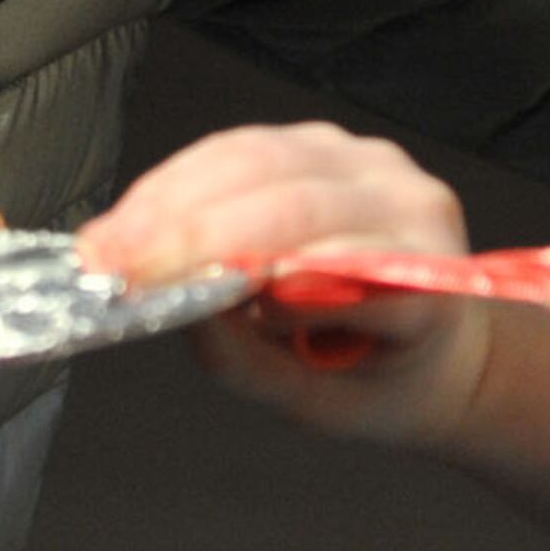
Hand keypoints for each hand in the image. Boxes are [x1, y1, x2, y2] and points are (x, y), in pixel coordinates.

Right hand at [79, 121, 486, 446]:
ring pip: (256, 161)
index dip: (251, 272)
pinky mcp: (327, 144)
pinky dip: (182, 181)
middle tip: (109, 269)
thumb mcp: (321, 406)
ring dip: (169, 200)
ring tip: (106, 243)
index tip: (172, 295)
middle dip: (186, 233)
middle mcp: (409, 203)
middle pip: (288, 202)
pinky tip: (137, 214)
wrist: (443, 341)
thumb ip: (253, 366)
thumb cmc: (387, 378)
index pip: (338, 268)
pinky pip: (244, 147)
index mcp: (429, 280)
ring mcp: (369, 162)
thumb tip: (188, 313)